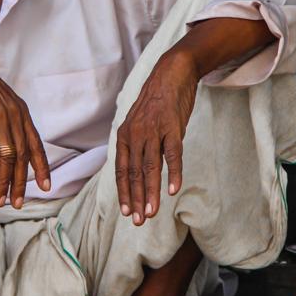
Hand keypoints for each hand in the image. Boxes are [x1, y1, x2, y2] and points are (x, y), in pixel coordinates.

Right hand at [0, 30, 49, 207]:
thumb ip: (6, 120)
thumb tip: (8, 143)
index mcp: (20, 112)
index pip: (36, 144)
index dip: (42, 167)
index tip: (46, 187)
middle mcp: (13, 115)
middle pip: (22, 155)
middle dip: (22, 182)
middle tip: (18, 203)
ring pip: (6, 155)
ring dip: (4, 181)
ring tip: (0, 199)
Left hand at [115, 47, 197, 225]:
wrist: (172, 73)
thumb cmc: (156, 102)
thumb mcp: (139, 122)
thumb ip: (136, 144)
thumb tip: (136, 169)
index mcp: (125, 135)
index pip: (122, 170)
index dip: (124, 192)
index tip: (126, 212)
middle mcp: (135, 134)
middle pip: (134, 173)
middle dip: (135, 199)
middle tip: (137, 221)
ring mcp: (154, 131)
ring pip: (150, 168)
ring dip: (151, 192)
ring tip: (151, 213)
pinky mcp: (173, 127)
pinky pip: (173, 154)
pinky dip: (173, 173)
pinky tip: (172, 190)